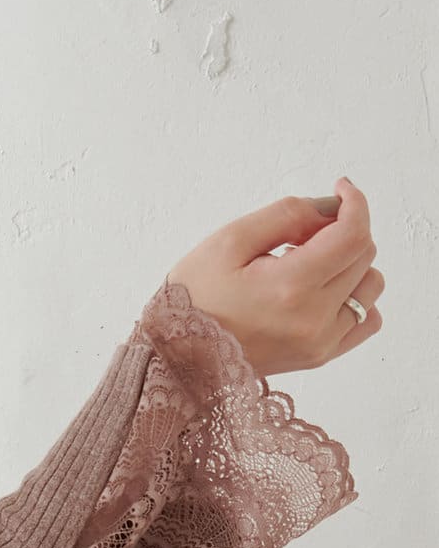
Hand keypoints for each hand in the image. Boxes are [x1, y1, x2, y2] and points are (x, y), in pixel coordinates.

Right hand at [167, 177, 383, 377]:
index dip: (354, 203)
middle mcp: (313, 319)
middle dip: (341, 231)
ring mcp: (320, 342)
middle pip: (364, 255)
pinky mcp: (320, 356)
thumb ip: (286, 215)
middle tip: (301, 234)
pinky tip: (324, 292)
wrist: (177, 357)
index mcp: (290, 287)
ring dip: (350, 264)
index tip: (340, 190)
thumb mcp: (229, 241)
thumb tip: (331, 207)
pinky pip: (367, 320)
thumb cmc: (194, 299)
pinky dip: (356, 299)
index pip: (353, 234)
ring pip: (370, 285)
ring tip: (308, 266)